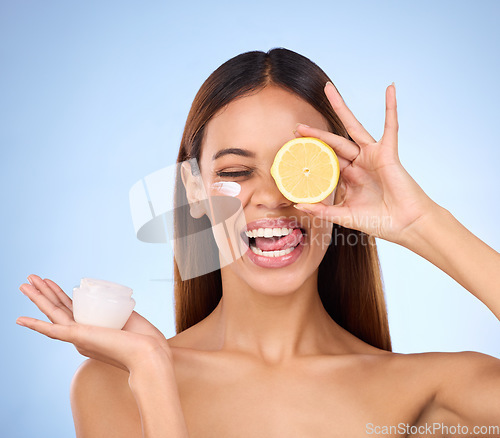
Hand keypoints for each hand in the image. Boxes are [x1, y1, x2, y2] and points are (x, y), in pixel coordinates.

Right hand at [16, 274, 172, 371]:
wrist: (149, 353)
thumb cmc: (144, 339)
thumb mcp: (128, 317)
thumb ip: (119, 311)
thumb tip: (118, 303)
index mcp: (91, 330)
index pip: (70, 308)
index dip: (58, 294)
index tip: (50, 282)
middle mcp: (81, 335)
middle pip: (58, 308)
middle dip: (44, 292)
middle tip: (30, 277)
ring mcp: (78, 336)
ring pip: (52, 313)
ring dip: (37, 298)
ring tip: (24, 283)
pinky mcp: (79, 337)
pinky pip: (52, 330)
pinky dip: (35, 325)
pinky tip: (20, 319)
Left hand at [293, 82, 437, 243]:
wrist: (406, 225)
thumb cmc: (379, 221)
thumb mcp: (345, 216)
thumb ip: (322, 210)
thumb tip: (297, 204)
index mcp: (348, 177)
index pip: (325, 161)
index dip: (310, 155)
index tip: (292, 151)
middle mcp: (358, 163)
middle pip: (333, 142)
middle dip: (315, 134)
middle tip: (296, 127)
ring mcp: (372, 156)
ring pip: (353, 127)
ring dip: (341, 107)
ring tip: (328, 89)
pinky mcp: (388, 152)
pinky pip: (391, 126)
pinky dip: (391, 107)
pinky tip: (390, 89)